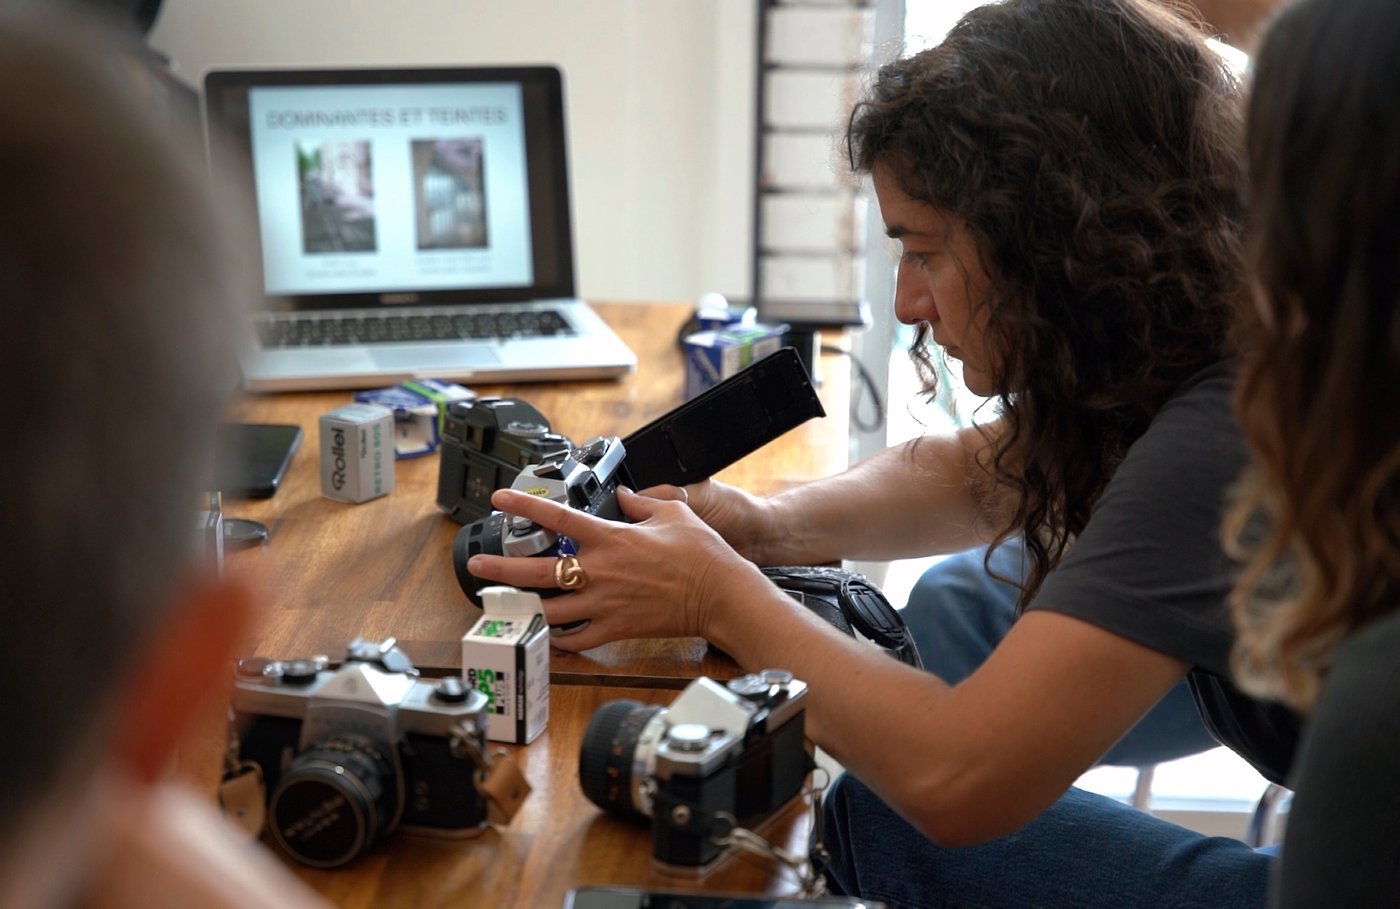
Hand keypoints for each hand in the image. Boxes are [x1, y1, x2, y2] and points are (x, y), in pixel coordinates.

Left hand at [465, 486, 767, 650]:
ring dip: (522, 608)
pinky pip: (576, 638)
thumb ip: (643, 501)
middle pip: (538, 571)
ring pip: (550, 609)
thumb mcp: (673, 512)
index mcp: (611, 537)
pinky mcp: (616, 628)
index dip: (524, 505)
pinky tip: (547, 632)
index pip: (557, 516)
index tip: (501, 498)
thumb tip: (626, 495)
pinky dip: (558, 637)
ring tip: (503, 605)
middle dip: (501, 570)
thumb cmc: (702, 554)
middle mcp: (600, 570)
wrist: (721, 593)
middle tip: (477, 567)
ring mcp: (605, 602)